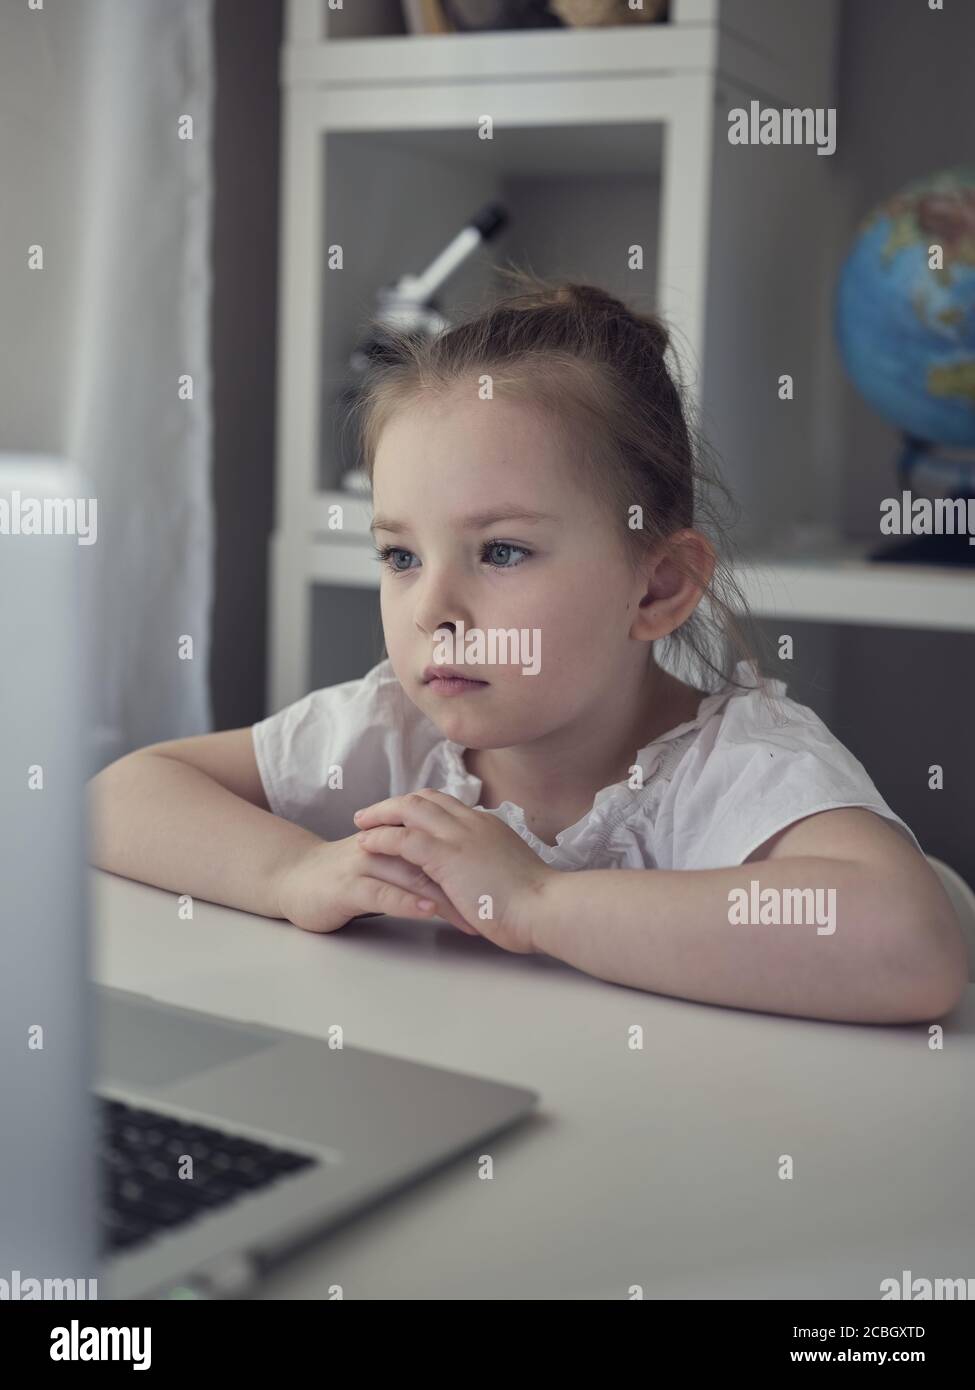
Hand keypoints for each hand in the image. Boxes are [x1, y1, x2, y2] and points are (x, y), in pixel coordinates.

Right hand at [276, 834, 475, 935]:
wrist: (294, 879)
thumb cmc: (346, 873)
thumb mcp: (389, 861)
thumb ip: (420, 858)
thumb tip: (462, 868)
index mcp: (399, 834)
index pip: (443, 842)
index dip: (474, 862)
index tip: (501, 886)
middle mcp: (385, 845)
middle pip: (435, 858)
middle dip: (467, 884)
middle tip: (495, 907)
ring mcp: (366, 864)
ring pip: (413, 874)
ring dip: (445, 896)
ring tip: (472, 914)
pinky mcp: (348, 887)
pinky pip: (383, 893)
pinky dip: (408, 900)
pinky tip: (428, 909)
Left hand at [353, 789, 555, 953]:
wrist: (545, 907)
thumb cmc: (535, 902)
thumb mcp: (512, 872)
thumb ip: (493, 865)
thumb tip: (484, 873)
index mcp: (488, 826)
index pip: (447, 804)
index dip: (421, 807)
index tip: (403, 814)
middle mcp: (472, 823)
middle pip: (425, 798)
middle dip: (395, 804)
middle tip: (372, 813)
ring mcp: (459, 836)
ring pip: (410, 809)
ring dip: (381, 814)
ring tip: (361, 824)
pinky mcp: (447, 856)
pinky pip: (404, 838)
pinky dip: (382, 837)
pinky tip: (367, 843)